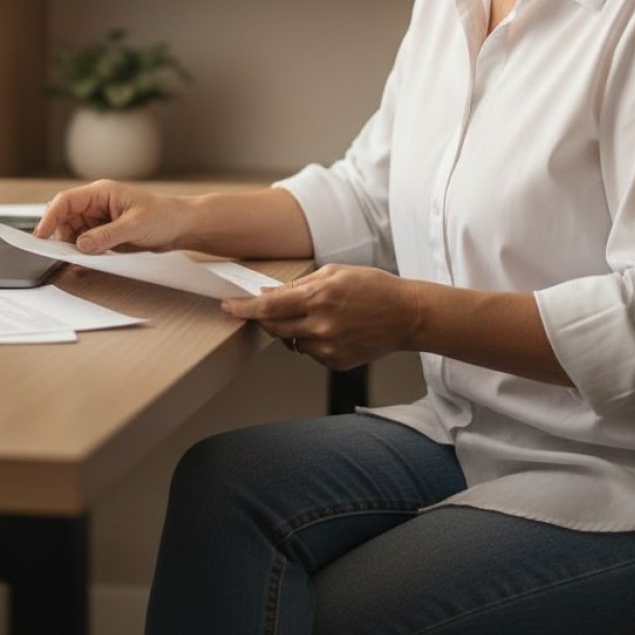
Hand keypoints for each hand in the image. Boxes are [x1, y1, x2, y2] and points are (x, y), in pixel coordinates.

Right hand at [34, 179, 186, 253]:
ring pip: (73, 233)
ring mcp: (100, 220)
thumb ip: (106, 235)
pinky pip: (86, 244)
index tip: (40, 236)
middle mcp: (97, 204)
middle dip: (62, 237)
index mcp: (101, 192)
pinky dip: (84, 253)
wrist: (182, 226)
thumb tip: (80, 245)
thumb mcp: (135, 225)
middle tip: (67, 254)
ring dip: (75, 247)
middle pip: (65, 219)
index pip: (66, 201)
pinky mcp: (105, 234)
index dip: (50, 218)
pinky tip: (92, 260)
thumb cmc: (164, 215)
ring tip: (88, 257)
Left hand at [221, 264, 419, 370]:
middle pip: (273, 328)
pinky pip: (310, 352)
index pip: (268, 308)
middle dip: (263, 319)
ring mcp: (328, 347)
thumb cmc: (373, 287)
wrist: (406, 315)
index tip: (228, 306)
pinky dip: (311, 340)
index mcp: (318, 297)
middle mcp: (320, 325)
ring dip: (292, 329)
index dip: (244, 308)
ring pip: (291, 341)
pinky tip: (333, 328)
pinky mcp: (336, 362)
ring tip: (317, 314)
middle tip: (265, 309)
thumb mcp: (335, 272)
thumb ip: (299, 284)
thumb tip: (269, 294)